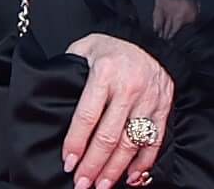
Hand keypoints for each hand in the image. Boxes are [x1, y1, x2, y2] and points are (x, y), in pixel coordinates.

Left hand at [62, 33, 172, 188]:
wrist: (152, 39)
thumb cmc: (112, 48)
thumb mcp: (84, 48)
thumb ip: (68, 70)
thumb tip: (50, 98)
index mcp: (106, 72)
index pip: (88, 115)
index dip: (76, 143)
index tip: (68, 163)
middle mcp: (129, 87)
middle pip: (109, 135)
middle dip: (93, 164)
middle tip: (81, 184)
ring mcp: (149, 99)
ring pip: (131, 142)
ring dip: (115, 169)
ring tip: (101, 186)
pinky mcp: (163, 107)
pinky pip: (154, 140)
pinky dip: (144, 162)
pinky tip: (131, 177)